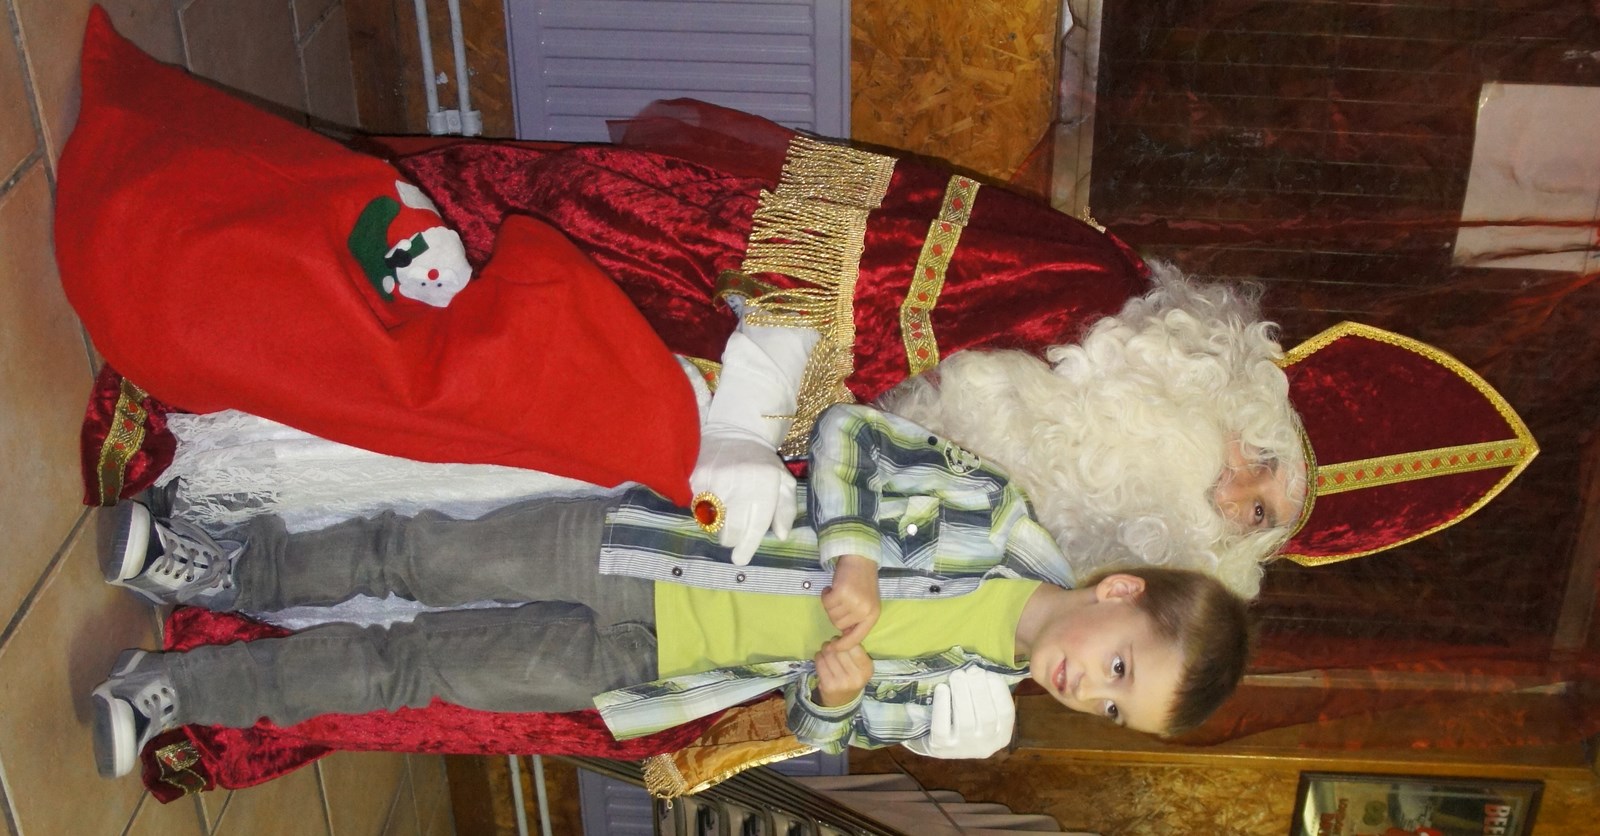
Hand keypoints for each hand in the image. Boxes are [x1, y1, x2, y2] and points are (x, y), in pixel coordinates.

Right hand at [690, 433, 796, 565]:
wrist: (734, 431)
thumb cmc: (761, 463)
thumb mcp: (783, 482)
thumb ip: (786, 509)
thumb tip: (781, 535)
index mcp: (765, 484)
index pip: (755, 525)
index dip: (747, 546)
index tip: (740, 559)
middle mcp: (740, 483)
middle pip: (730, 530)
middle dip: (730, 537)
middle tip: (732, 532)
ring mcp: (715, 479)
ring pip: (711, 521)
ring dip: (715, 523)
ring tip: (723, 509)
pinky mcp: (695, 476)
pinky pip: (695, 506)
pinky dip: (701, 508)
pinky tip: (711, 497)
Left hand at [813, 639, 873, 707]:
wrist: (842, 702)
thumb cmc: (851, 677)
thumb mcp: (860, 666)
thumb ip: (854, 650)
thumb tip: (842, 633)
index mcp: (867, 669)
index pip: (854, 646)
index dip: (845, 640)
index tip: (841, 641)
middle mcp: (857, 677)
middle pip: (840, 649)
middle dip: (833, 643)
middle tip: (831, 645)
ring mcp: (842, 682)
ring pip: (829, 654)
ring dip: (824, 649)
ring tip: (826, 651)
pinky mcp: (828, 685)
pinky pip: (820, 663)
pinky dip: (818, 657)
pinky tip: (821, 658)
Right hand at [821, 555, 879, 648]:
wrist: (860, 559)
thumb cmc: (862, 582)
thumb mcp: (865, 603)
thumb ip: (857, 620)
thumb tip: (844, 635)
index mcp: (872, 615)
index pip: (857, 637)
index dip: (843, 645)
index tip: (832, 648)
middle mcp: (864, 611)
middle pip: (838, 625)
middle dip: (835, 614)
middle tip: (840, 600)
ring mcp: (854, 602)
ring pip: (831, 614)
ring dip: (830, 604)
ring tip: (838, 592)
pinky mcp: (842, 593)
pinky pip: (826, 603)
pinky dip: (825, 595)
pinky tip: (832, 588)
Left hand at [914, 668, 1015, 758]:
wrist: (938, 742)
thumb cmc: (964, 719)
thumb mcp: (982, 711)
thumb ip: (987, 694)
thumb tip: (982, 672)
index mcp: (1001, 736)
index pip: (1006, 712)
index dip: (999, 690)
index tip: (988, 673)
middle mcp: (986, 746)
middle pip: (986, 716)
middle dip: (979, 688)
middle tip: (971, 670)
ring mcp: (963, 749)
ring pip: (965, 720)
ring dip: (961, 693)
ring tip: (957, 675)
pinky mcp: (941, 748)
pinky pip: (942, 727)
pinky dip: (942, 705)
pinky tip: (942, 688)